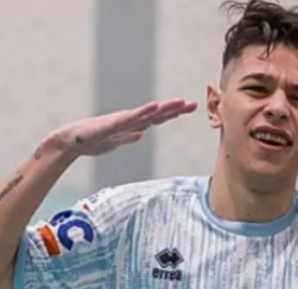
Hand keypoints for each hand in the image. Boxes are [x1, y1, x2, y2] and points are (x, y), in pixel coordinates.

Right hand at [47, 99, 196, 156]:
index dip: (173, 113)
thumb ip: (128, 137)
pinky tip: (154, 107)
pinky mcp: (112, 124)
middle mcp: (129, 120)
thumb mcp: (115, 143)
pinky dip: (143, 112)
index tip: (189, 109)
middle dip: (175, 109)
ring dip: (164, 108)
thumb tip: (140, 135)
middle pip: (157, 114)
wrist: (69, 143)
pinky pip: (131, 118)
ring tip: (180, 103)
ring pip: (147, 114)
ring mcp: (121, 121)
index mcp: (132, 125)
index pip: (157, 118)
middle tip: (193, 104)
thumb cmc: (91, 142)